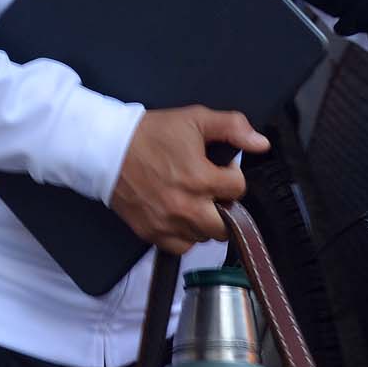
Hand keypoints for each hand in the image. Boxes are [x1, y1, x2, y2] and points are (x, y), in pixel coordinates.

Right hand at [110, 107, 270, 253]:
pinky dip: (184, 236)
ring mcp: (168, 223)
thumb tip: (260, 143)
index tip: (219, 168)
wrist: (107, 149)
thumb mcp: (195, 119)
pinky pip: (181, 247)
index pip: (238, 188)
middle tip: (211, 191)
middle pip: (227, 224)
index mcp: (200, 178)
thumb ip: (233, 127)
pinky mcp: (152, 233)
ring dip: (205, 221)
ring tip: (194, 201)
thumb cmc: (150, 134)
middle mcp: (186, 206)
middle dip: (224, 206)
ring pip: (205, 237)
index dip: (231, 175)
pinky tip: (179, 216)